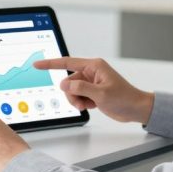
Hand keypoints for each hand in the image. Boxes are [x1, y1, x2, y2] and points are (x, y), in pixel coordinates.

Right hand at [34, 57, 154, 123]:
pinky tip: (93, 105)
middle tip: (83, 102)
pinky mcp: (92, 91)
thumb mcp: (100, 94)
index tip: (37, 64)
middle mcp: (91, 72)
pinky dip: (82, 103)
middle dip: (71, 94)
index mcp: (94, 66)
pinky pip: (78, 96)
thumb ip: (80, 88)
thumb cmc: (124, 98)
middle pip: (68, 81)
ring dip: (77, 100)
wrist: (136, 109)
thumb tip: (64, 84)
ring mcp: (91, 82)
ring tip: (89, 105)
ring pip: (72, 91)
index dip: (50, 64)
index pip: (67, 62)